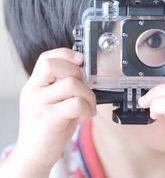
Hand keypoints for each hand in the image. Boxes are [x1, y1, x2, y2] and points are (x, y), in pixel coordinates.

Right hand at [14, 48, 95, 172]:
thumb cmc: (49, 126)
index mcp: (34, 84)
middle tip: (82, 91)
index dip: (66, 54)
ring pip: (71, 84)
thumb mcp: (52, 101)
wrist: (34, 154)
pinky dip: (86, 108)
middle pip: (56, 65)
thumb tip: (83, 71)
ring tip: (87, 107)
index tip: (80, 60)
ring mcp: (39, 104)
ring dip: (88, 95)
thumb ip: (62, 85)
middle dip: (78, 74)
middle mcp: (33, 91)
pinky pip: (75, 103)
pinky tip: (83, 116)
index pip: (46, 58)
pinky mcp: (48, 119)